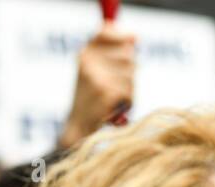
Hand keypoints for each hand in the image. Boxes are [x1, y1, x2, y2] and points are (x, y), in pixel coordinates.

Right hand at [57, 23, 135, 149]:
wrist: (80, 127)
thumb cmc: (93, 101)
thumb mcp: (96, 72)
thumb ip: (112, 54)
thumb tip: (134, 37)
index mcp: (84, 54)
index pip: (107, 32)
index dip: (123, 35)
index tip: (135, 38)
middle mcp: (87, 61)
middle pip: (127, 55)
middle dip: (130, 73)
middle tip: (117, 87)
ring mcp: (95, 75)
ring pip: (131, 74)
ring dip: (129, 89)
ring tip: (115, 99)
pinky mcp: (105, 91)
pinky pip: (130, 90)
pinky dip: (128, 101)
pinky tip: (115, 108)